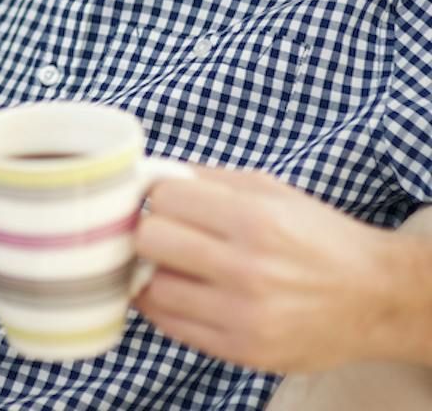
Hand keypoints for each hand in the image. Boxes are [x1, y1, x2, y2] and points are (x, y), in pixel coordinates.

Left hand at [132, 166, 428, 372]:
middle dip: (152, 231)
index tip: (169, 202)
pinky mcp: (242, 350)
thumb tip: (149, 173)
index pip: (163, 198)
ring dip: (154, 272)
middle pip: (149, 240)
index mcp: (253, 218)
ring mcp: (244, 315)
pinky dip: (165, 307)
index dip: (160, 196)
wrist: (374, 297)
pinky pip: (171, 326)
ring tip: (174, 265)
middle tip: (166, 233)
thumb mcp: (269, 190)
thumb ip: (206, 179)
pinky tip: (182, 292)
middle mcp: (247, 268)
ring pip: (152, 288)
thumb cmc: (316, 235)